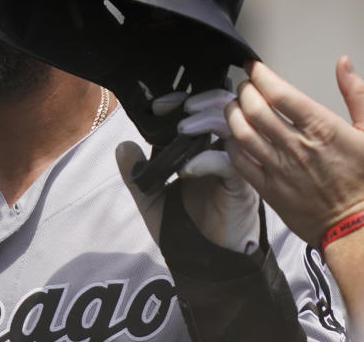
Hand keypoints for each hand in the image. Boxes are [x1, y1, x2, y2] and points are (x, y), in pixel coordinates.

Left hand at [116, 88, 259, 253]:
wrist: (204, 263)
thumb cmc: (184, 229)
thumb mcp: (151, 199)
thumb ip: (136, 173)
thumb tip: (122, 145)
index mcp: (203, 148)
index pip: (201, 109)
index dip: (182, 100)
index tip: (159, 105)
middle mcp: (221, 152)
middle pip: (223, 109)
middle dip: (201, 102)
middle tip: (179, 111)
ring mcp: (234, 167)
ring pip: (233, 128)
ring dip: (206, 122)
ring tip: (182, 131)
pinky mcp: (242, 187)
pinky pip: (231, 163)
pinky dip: (208, 159)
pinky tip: (186, 169)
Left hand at [224, 57, 363, 245]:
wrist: (358, 228)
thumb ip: (358, 94)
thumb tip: (344, 64)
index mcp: (320, 128)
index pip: (279, 92)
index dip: (260, 74)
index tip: (255, 67)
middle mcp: (295, 146)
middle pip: (254, 108)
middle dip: (244, 90)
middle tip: (246, 85)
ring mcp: (279, 168)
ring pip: (242, 132)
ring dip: (233, 113)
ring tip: (236, 106)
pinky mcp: (268, 188)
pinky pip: (239, 161)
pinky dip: (231, 144)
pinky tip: (235, 137)